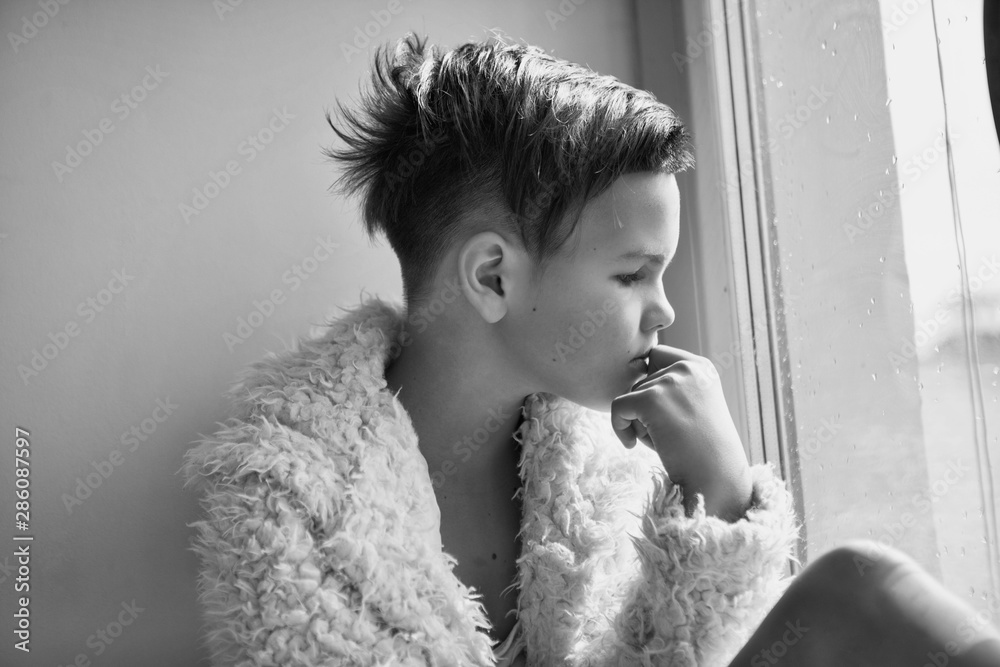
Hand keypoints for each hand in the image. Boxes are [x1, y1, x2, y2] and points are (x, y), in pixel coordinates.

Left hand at [610, 344, 751, 519]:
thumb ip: (670, 388)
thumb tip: (633, 373)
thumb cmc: (703, 450)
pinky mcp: (651, 400)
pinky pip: (617, 407)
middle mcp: (687, 368)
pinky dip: (619, 428)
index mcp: (701, 367)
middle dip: (646, 410)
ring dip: (639, 421)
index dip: (649, 383)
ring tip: (664, 441)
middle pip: (641, 380)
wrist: (716, 478)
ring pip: (630, 396)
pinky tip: (631, 445)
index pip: (657, 356)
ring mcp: (670, 382)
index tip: (659, 411)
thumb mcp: (694, 406)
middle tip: (668, 435)